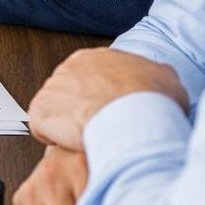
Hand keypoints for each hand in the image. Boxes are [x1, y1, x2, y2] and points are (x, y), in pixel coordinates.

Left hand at [28, 47, 188, 151]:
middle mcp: (68, 69)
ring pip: (56, 113)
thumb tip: (155, 82)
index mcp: (95, 58)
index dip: (98, 100)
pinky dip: (54, 141)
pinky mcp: (39, 111)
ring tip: (88, 138)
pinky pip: (42, 130)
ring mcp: (51, 89)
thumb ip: (153, 77)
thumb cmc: (150, 101)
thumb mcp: (165, 79)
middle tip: (99, 127)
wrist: (133, 117)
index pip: (89, 80)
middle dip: (81, 112)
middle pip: (70, 96)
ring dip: (68, 127)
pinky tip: (72, 145)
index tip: (108, 112)